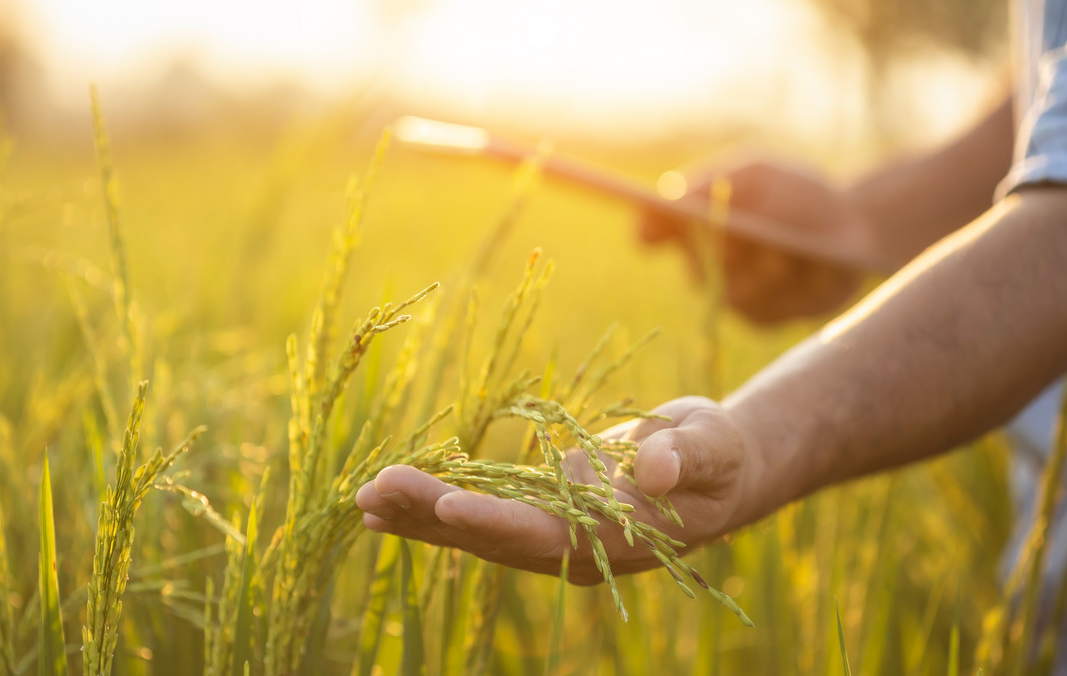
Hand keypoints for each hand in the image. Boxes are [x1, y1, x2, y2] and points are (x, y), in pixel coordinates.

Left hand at [356, 397, 759, 584]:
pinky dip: (430, 514)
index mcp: (614, 541)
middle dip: (433, 516)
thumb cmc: (718, 456)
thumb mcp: (712, 446)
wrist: (714, 471)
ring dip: (418, 517)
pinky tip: (384, 510)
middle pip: (493, 539)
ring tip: (363, 499)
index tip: (449, 505)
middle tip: (373, 490)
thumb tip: (653, 467)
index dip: (497, 524)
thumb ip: (685, 457)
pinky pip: (476, 520)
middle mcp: (573, 550)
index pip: (546, 537)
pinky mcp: (537, 515)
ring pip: (475, 534)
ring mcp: (551, 536)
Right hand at [641, 159, 874, 323]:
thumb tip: (669, 201)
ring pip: (733, 296)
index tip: (654, 229)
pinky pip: (764, 314)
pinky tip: (816, 274)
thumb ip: (715, 182)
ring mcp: (731, 296)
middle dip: (723, 255)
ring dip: (764, 273)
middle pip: (696, 270)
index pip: (654, 228)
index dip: (651, 229)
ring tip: (787, 254)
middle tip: (741, 240)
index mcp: (693, 223)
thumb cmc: (794, 192)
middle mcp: (703, 264)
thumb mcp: (757, 174)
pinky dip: (792, 292)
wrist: (847, 224)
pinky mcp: (762, 317)